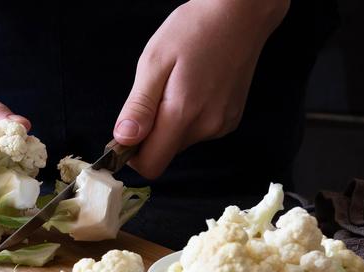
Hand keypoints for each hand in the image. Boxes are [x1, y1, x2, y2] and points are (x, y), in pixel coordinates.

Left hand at [113, 0, 288, 178]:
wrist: (240, 14)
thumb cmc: (194, 30)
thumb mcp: (154, 62)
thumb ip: (139, 106)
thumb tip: (123, 140)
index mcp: (183, 114)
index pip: (151, 165)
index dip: (132, 155)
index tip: (127, 133)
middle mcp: (206, 127)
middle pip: (165, 153)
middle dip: (151, 134)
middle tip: (154, 95)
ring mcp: (222, 125)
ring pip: (180, 142)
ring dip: (170, 123)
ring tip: (177, 86)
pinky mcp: (231, 120)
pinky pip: (198, 131)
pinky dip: (189, 117)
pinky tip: (194, 88)